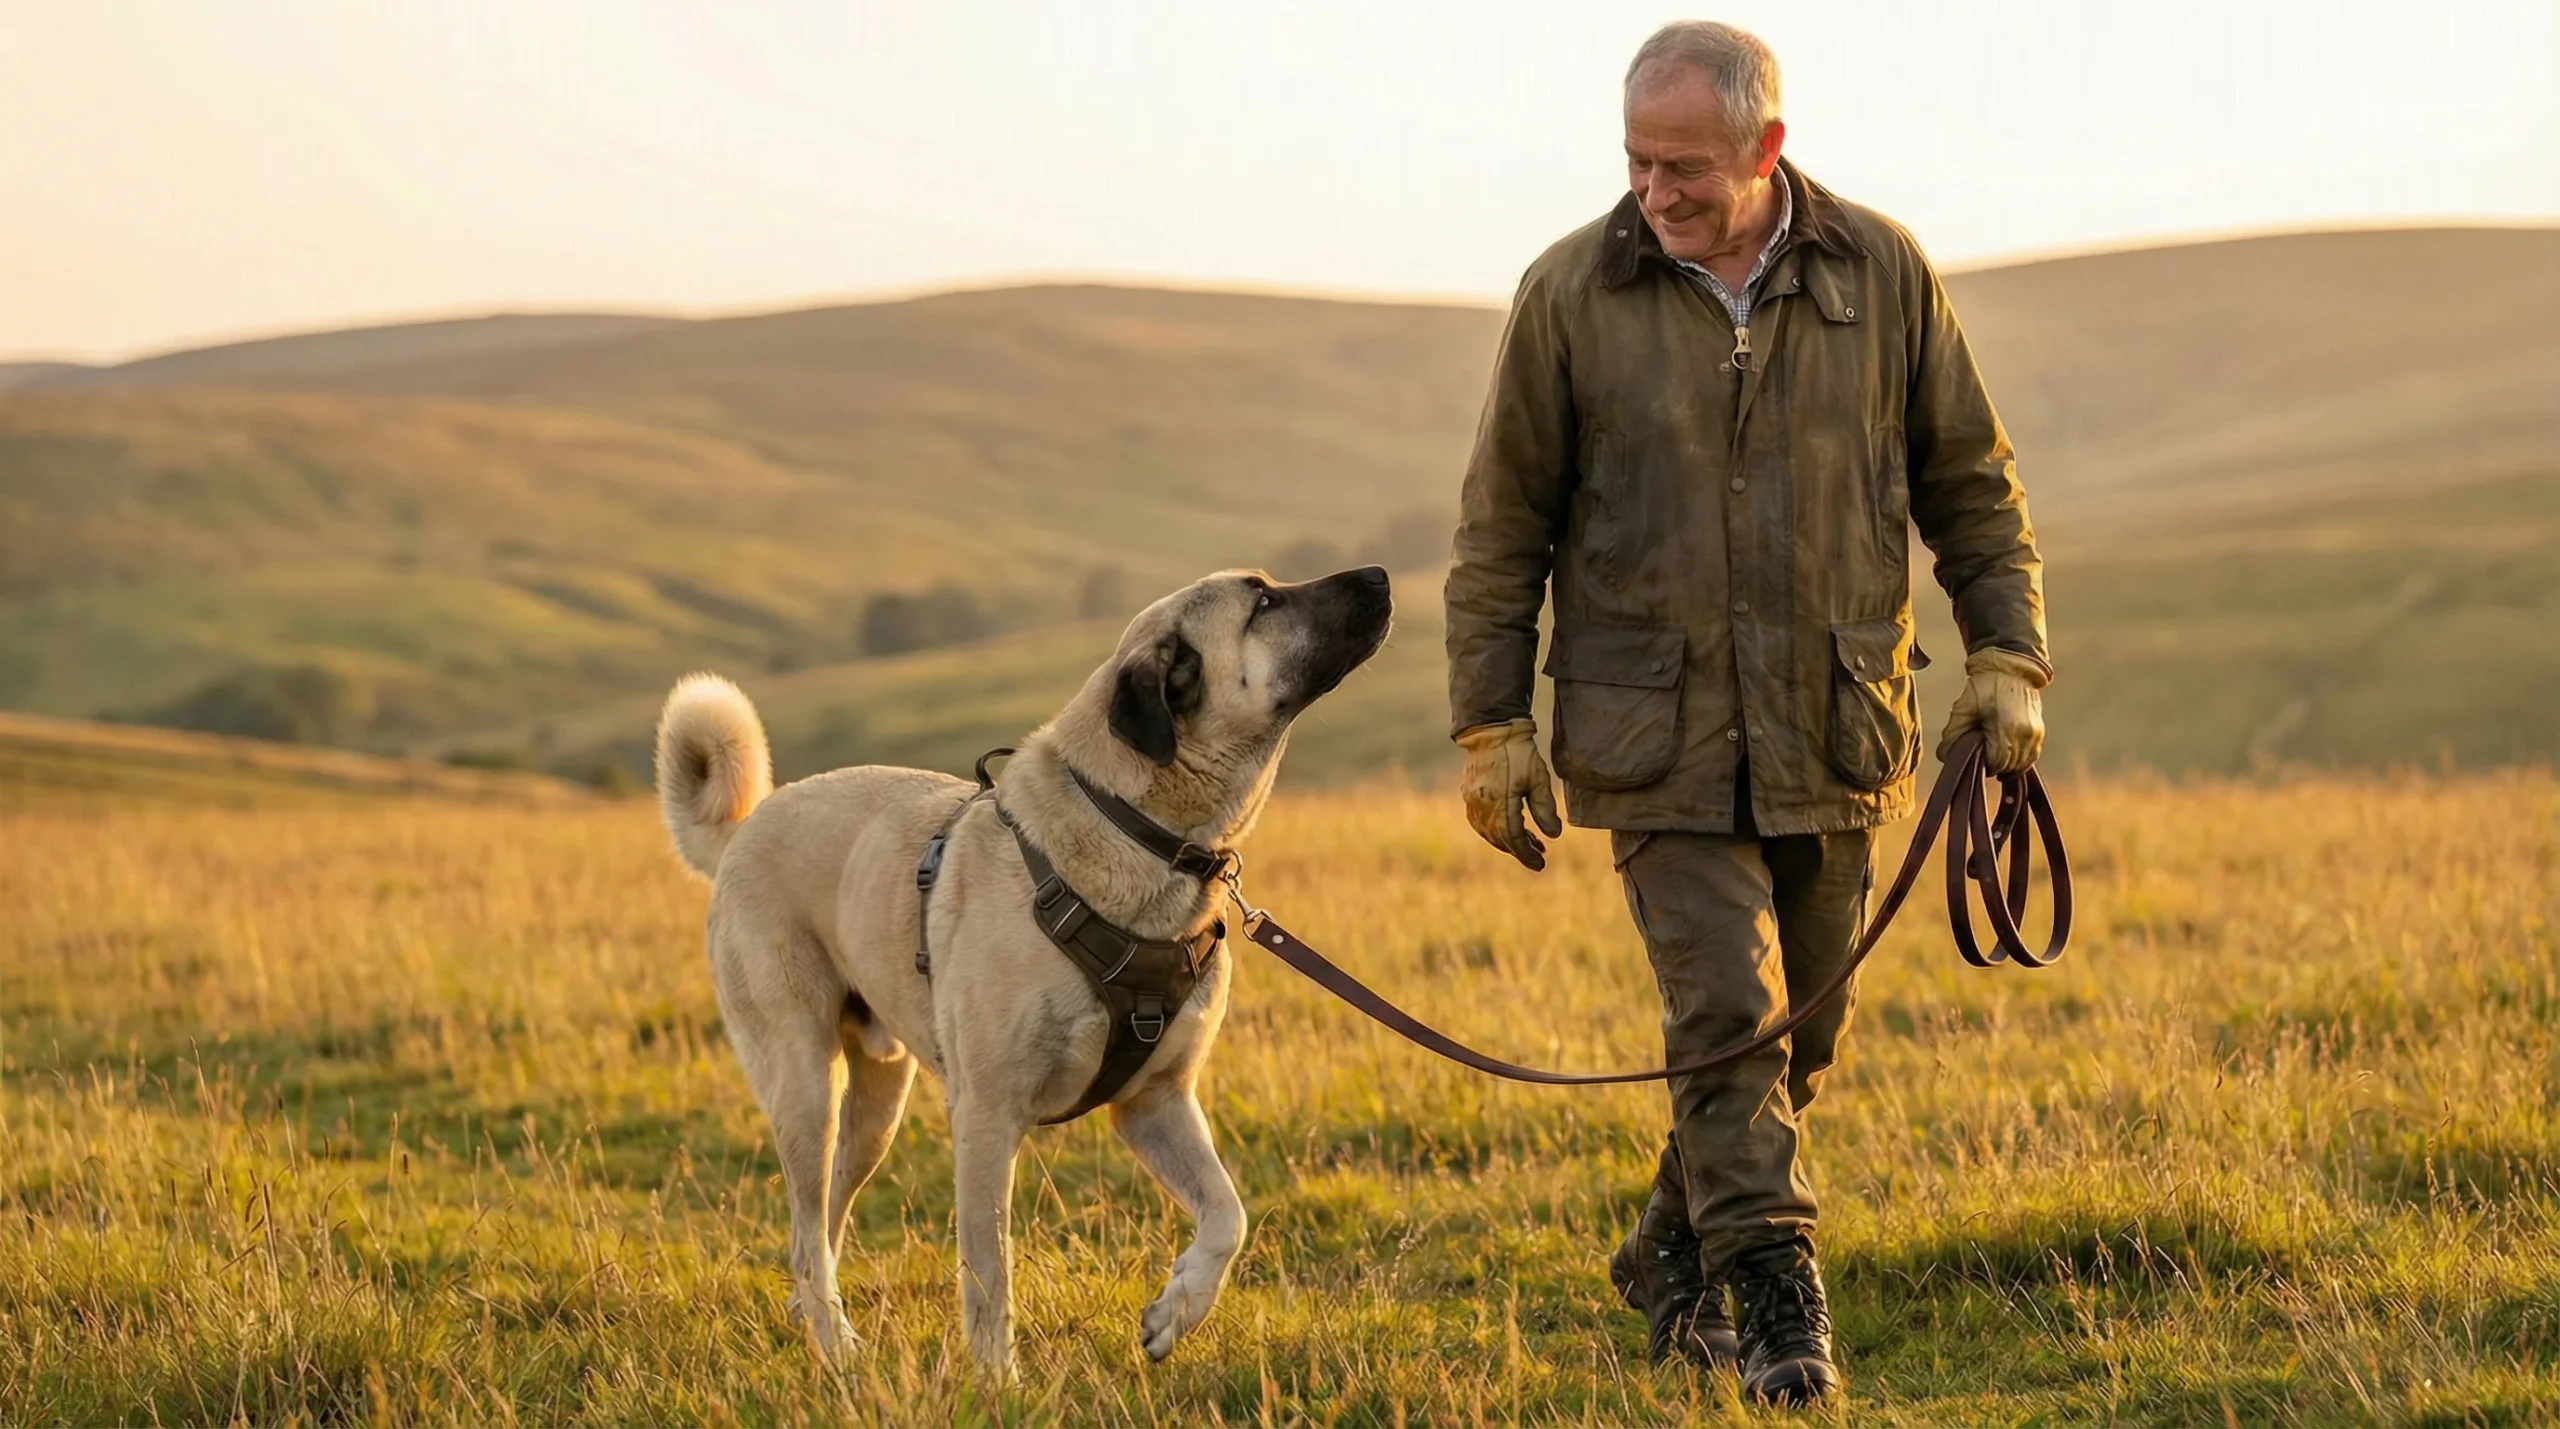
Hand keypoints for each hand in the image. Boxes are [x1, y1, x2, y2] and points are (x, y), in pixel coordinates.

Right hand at [1455, 718, 1563, 870]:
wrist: (1492, 730)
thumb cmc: (1519, 753)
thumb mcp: (1538, 779)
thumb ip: (1545, 808)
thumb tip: (1553, 835)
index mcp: (1500, 802)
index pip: (1513, 838)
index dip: (1527, 854)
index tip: (1540, 864)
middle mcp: (1482, 805)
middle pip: (1500, 839)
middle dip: (1519, 850)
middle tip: (1539, 855)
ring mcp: (1472, 801)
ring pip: (1488, 832)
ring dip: (1507, 841)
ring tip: (1529, 843)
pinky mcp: (1469, 794)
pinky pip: (1480, 822)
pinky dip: (1494, 831)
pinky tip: (1508, 829)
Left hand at [1936, 647, 2048, 773]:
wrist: (2010, 670)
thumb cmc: (1984, 688)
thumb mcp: (1962, 710)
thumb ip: (1952, 736)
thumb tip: (1945, 757)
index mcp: (2007, 729)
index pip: (1996, 764)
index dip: (1982, 764)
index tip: (1974, 755)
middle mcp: (2026, 735)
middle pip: (2009, 767)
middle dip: (1993, 765)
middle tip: (1981, 752)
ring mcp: (2036, 735)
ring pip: (2021, 765)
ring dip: (2006, 765)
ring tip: (1992, 752)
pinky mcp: (2040, 733)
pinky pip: (2030, 757)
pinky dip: (2018, 760)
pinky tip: (2006, 753)